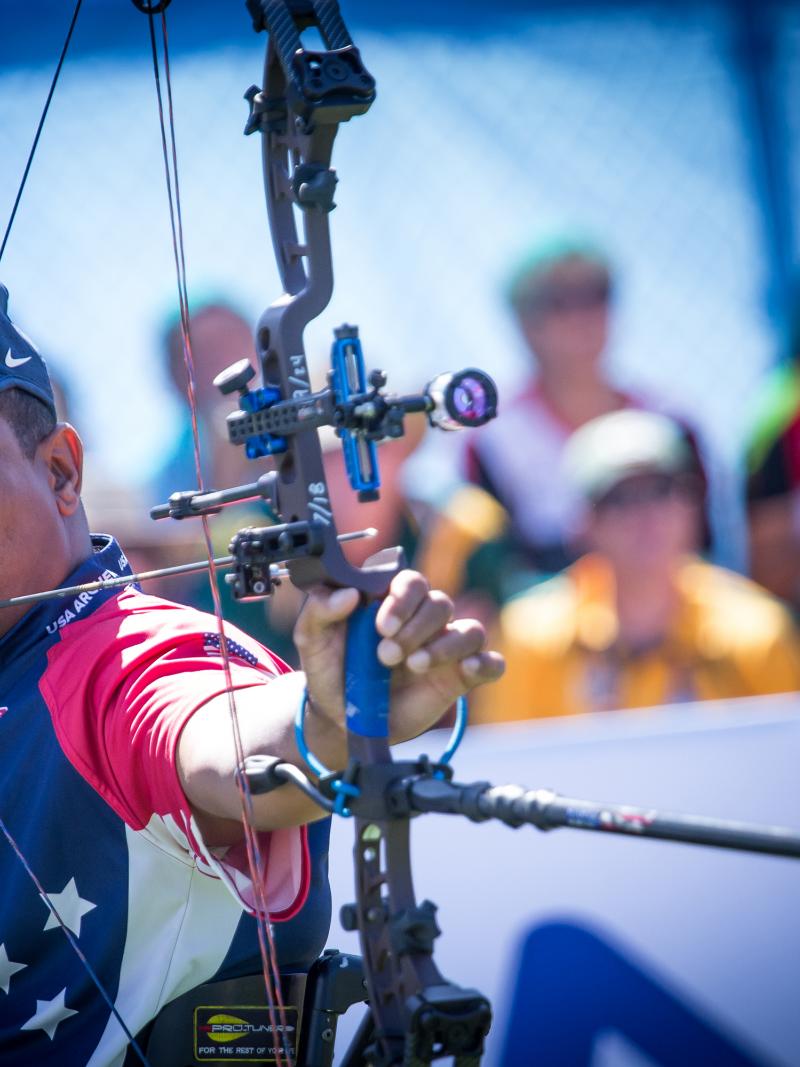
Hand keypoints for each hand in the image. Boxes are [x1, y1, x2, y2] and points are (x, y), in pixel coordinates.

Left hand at [293, 569, 503, 739]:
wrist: (340, 718)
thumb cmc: (331, 670)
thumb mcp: (311, 639)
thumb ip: (318, 610)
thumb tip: (346, 594)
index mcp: (391, 603)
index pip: (412, 581)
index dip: (403, 598)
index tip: (382, 625)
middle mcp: (423, 621)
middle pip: (440, 604)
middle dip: (416, 628)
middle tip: (386, 655)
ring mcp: (444, 649)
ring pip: (469, 630)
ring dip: (446, 646)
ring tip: (415, 666)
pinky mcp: (459, 678)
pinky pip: (490, 663)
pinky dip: (485, 663)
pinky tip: (466, 670)